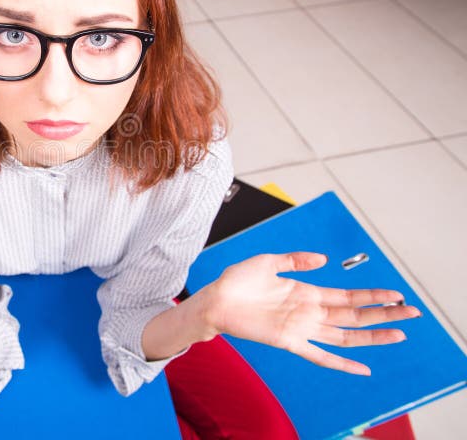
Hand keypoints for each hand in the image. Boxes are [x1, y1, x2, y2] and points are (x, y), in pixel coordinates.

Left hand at [197, 252, 420, 375]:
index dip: (372, 295)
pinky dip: (341, 362)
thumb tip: (324, 259)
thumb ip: (296, 261)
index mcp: (307, 291)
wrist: (215, 299)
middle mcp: (309, 311)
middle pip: (355, 315)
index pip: (348, 295)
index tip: (396, 293)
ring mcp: (301, 328)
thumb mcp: (269, 262)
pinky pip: (319, 355)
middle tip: (412, 312)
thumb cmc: (238, 281)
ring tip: (399, 334)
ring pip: (345, 334)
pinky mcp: (289, 341)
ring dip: (372, 335)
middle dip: (384, 313)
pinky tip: (362, 368)